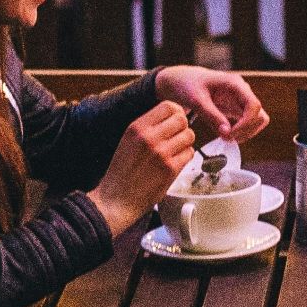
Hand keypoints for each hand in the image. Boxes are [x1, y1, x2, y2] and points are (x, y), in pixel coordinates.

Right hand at [89, 101, 193, 234]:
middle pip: (182, 119)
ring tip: (175, 152)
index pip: (168, 106)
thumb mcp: (128, 140)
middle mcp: (149, 137)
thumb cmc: (122, 172)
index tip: (175, 122)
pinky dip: (185, 158)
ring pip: (189, 136)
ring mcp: (161, 153)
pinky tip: (174, 164)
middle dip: (183, 128)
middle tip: (177, 138)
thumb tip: (173, 116)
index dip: (176, 113)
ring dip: (185, 143)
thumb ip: (149, 127)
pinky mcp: (170, 169)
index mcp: (137, 127)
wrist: (116, 199)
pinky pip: (189, 154)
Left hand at [155, 66, 269, 142]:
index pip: (254, 106)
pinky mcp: (235, 109)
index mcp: (235, 84)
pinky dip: (240, 132)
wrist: (180, 81)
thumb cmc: (187, 85)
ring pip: (256, 121)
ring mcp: (240, 100)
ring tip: (226, 138)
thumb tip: (227, 134)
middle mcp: (242, 91)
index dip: (246, 123)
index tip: (230, 134)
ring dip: (245, 133)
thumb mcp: (196, 101)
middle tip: (227, 138)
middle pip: (259, 115)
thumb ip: (212, 117)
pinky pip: (247, 123)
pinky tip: (224, 135)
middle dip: (247, 130)